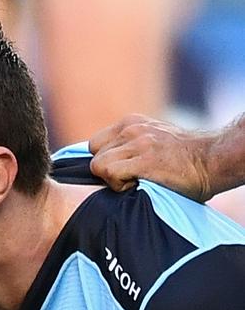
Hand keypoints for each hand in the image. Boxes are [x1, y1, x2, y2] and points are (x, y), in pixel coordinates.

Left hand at [89, 114, 213, 201]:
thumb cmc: (183, 160)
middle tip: (129, 178)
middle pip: (94, 155)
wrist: (214, 159)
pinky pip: (110, 174)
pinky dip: (119, 186)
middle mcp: (131, 129)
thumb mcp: (151, 142)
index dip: (103, 162)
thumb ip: (128, 147)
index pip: (95, 144)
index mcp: (131, 123)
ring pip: (98, 165)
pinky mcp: (144, 159)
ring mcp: (138, 142)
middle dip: (107, 172)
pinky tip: (139, 185)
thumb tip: (102, 166)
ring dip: (112, 180)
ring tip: (135, 182)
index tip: (120, 172)